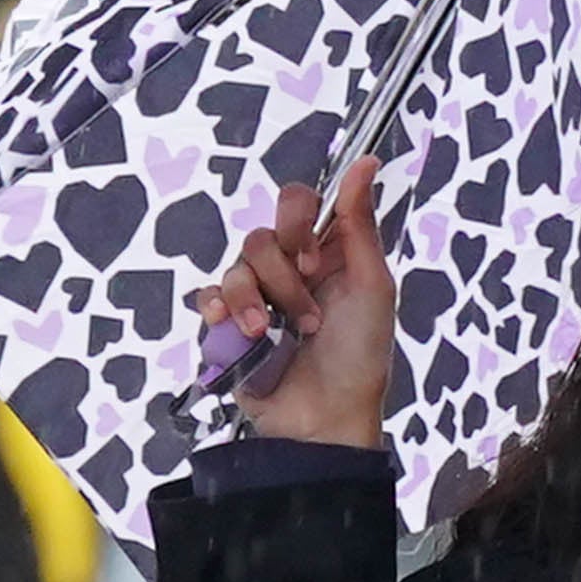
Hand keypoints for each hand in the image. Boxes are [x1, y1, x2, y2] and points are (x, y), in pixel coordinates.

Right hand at [207, 158, 391, 449]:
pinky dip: (218, 310)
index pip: (296, 203)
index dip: (296, 222)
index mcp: (324, 253)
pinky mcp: (230, 327)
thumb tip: (366, 162)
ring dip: (255, 302)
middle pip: (261, 236)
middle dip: (281, 276)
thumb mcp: (372, 287)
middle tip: (307, 314)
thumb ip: (359, 224)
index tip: (310, 257)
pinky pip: (208, 298)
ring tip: (274, 334)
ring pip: (234, 268)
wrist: (326, 420)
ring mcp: (257, 299)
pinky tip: (236, 329)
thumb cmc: (360, 358)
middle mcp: (288, 270)